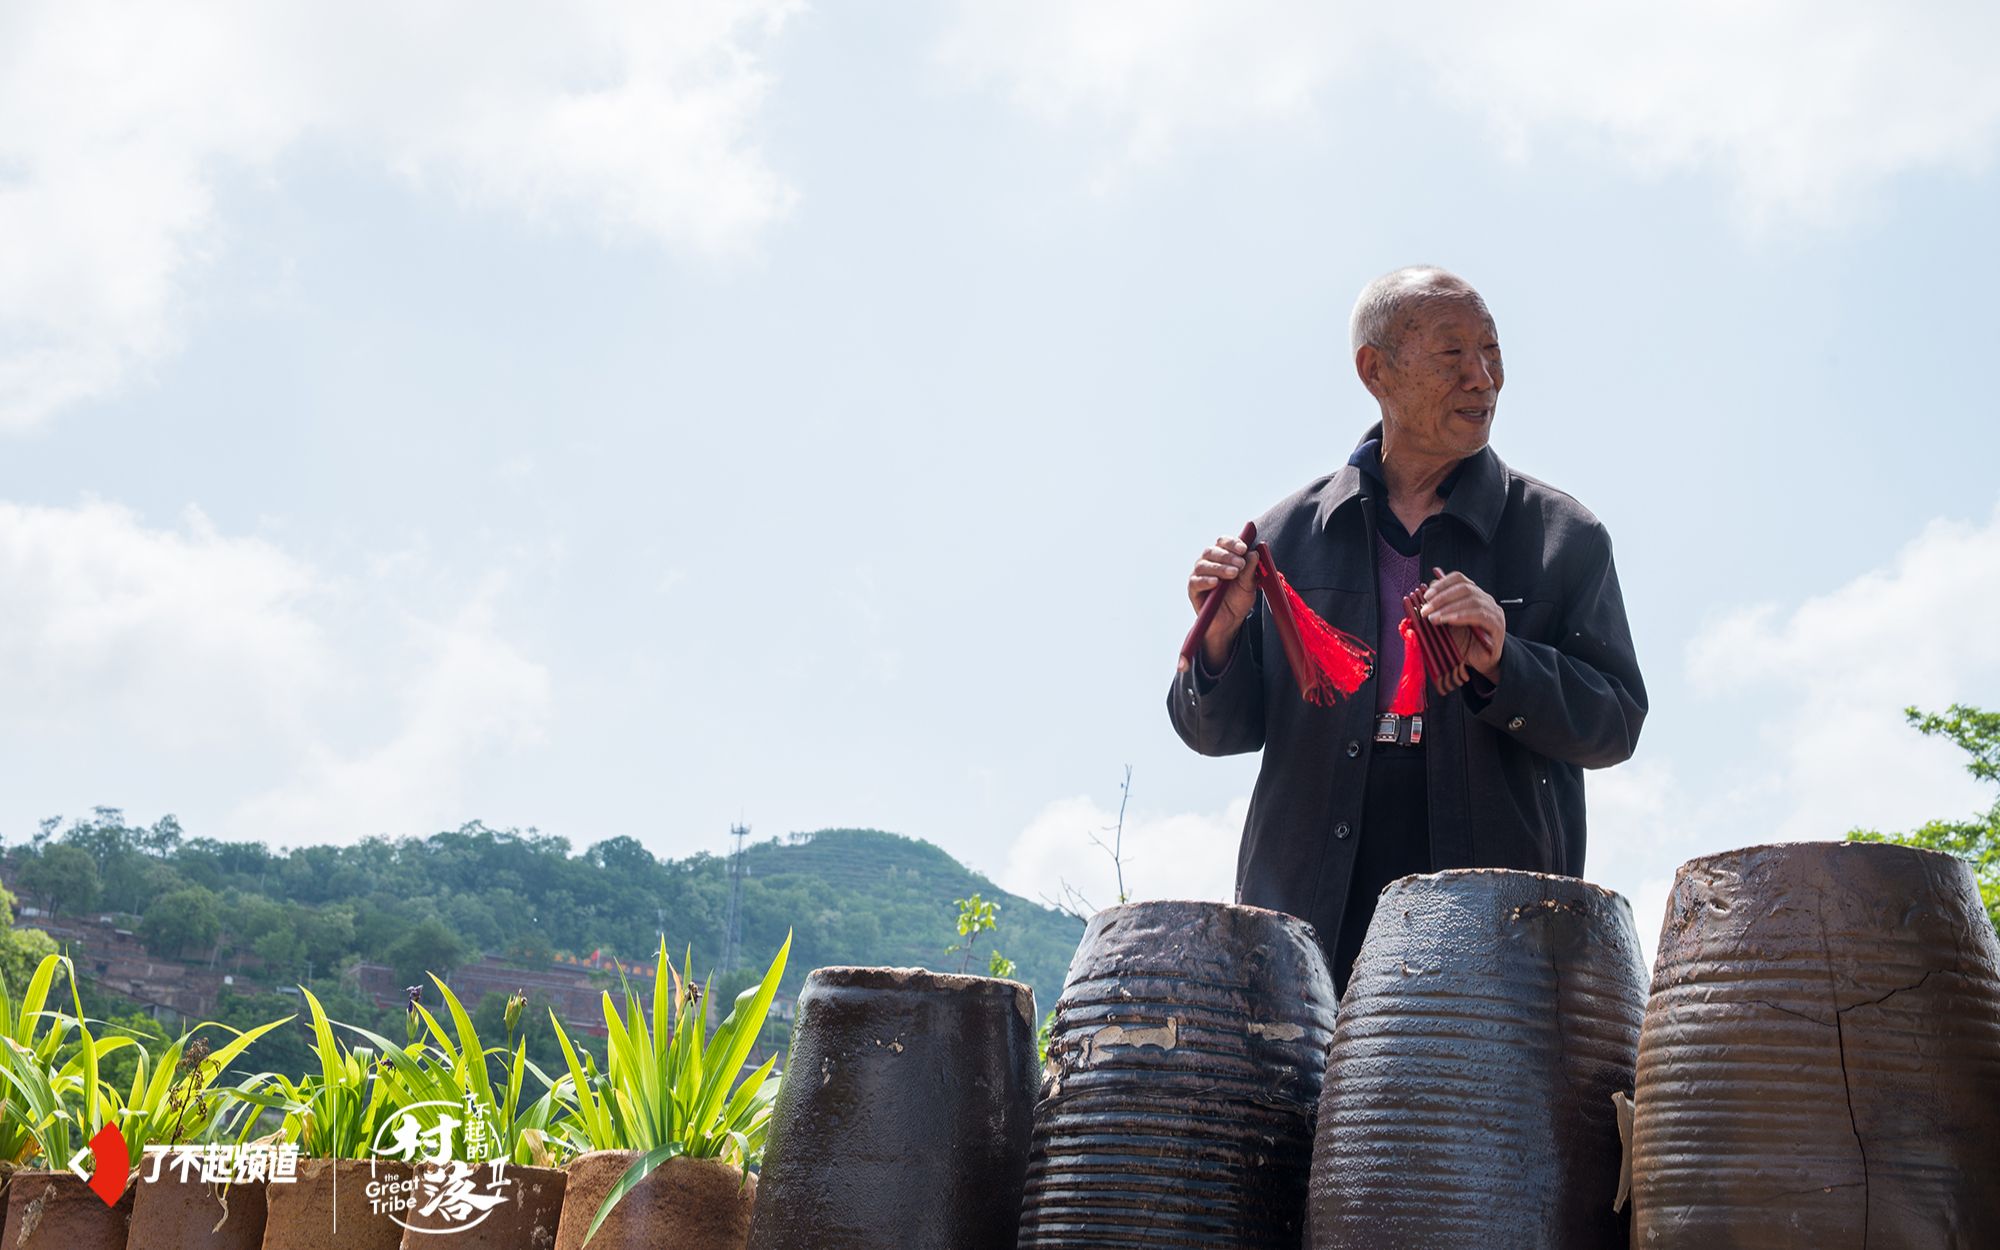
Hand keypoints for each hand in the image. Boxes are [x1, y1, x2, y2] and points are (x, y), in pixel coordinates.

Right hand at [1186, 536, 1260, 668]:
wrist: (1230, 622)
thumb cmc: (1238, 599)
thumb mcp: (1249, 585)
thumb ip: (1250, 570)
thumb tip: (1254, 553)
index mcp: (1222, 557)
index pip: (1223, 542)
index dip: (1232, 543)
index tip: (1243, 548)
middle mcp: (1208, 563)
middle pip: (1211, 551)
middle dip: (1227, 556)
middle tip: (1240, 564)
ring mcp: (1199, 575)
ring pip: (1203, 564)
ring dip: (1219, 567)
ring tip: (1233, 574)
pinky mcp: (1193, 589)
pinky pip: (1196, 581)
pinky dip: (1206, 580)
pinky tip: (1216, 583)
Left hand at [1420, 567, 1504, 681]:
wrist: (1481, 661)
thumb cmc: (1465, 642)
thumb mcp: (1447, 625)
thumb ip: (1438, 611)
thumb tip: (1423, 600)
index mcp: (1473, 595)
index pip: (1459, 579)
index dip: (1442, 584)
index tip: (1427, 595)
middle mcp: (1485, 600)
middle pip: (1464, 588)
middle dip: (1441, 597)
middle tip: (1426, 609)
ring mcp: (1493, 611)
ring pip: (1471, 601)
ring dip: (1449, 608)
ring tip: (1433, 618)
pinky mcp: (1497, 625)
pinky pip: (1479, 616)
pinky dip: (1462, 616)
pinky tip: (1449, 621)